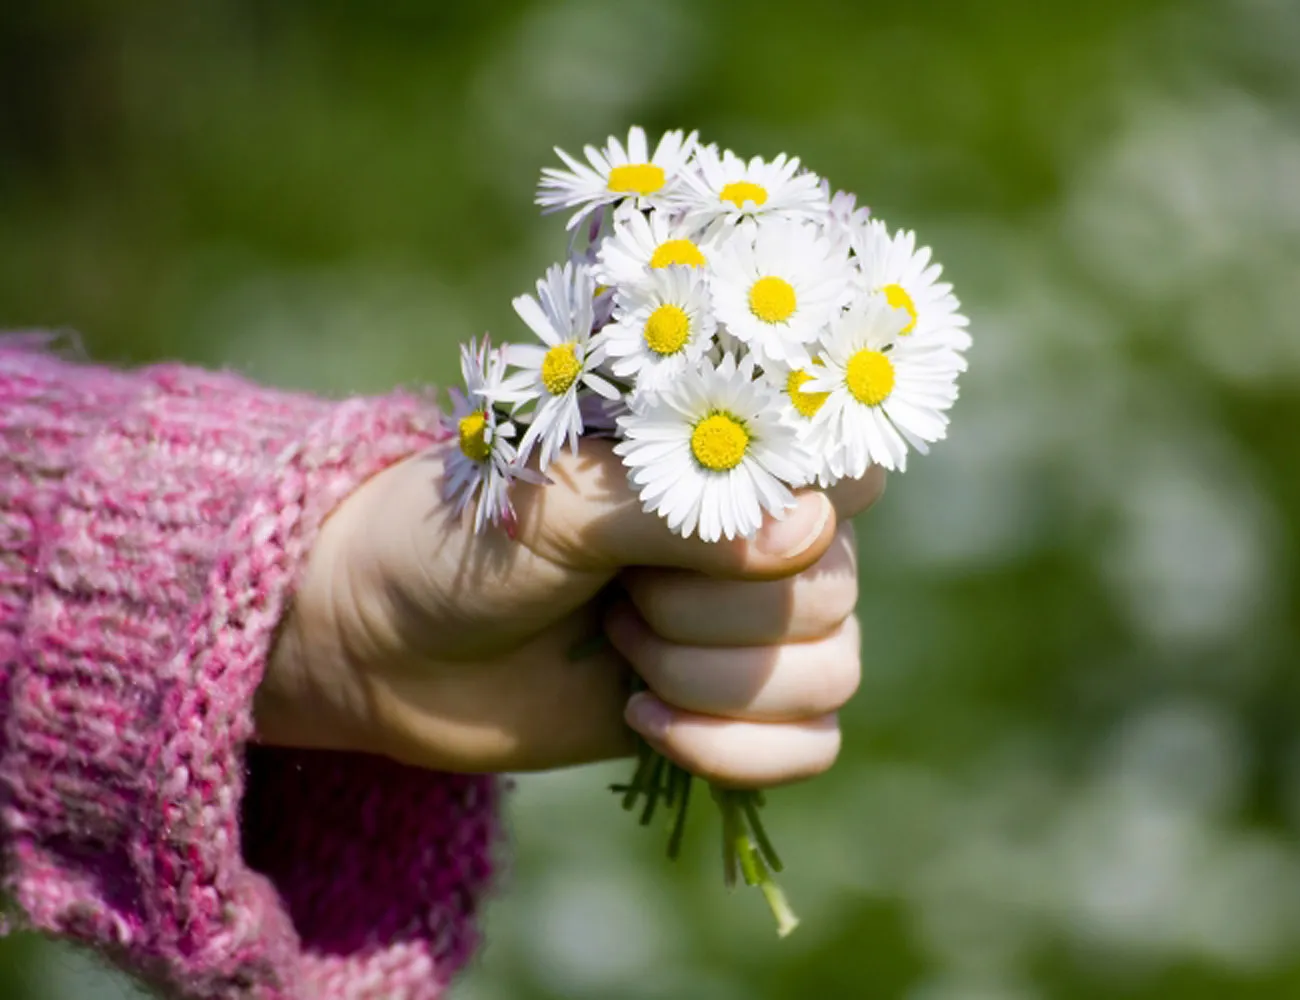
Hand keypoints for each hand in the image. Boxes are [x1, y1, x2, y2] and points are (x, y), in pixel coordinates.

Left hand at [256, 437, 882, 786]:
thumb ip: (675, 510)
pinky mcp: (735, 709)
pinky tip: (640, 718)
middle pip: (832, 589)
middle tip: (616, 596)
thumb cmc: (464, 545)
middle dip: (709, 612)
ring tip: (620, 648)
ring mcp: (753, 627)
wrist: (392, 650)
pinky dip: (733, 748)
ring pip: (831, 672)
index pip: (847, 470)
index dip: (806, 506)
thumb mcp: (555, 507)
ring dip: (712, 679)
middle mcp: (760, 539)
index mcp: (724, 458)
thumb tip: (809, 531)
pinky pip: (812, 746)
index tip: (712, 530)